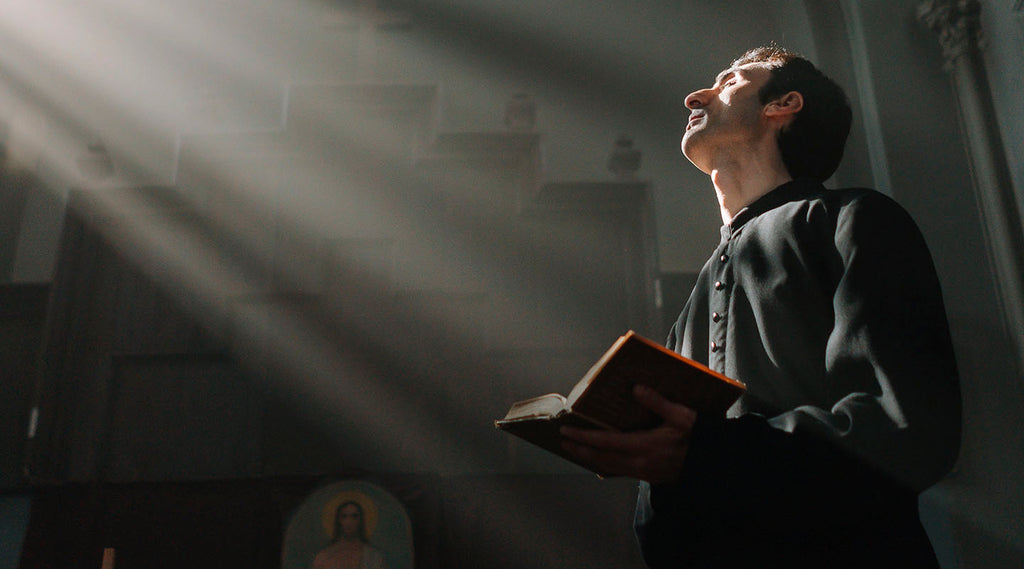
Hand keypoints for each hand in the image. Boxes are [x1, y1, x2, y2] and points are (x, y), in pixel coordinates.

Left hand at [560, 384, 697, 483]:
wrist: (713, 464)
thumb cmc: (699, 438)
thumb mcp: (682, 416)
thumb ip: (658, 402)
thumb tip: (636, 388)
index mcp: (645, 446)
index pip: (606, 442)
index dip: (584, 437)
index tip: (566, 431)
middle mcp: (640, 463)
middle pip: (601, 457)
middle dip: (580, 449)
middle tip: (562, 442)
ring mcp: (643, 472)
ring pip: (609, 467)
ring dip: (590, 457)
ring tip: (575, 449)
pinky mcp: (648, 476)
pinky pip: (620, 472)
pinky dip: (605, 466)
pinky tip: (599, 462)